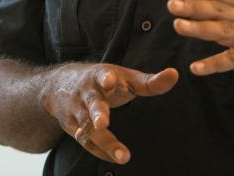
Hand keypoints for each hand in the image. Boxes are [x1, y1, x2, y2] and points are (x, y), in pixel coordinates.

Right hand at [39, 62, 177, 163]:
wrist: (58, 85)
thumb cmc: (101, 80)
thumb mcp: (123, 76)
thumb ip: (149, 81)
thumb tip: (175, 74)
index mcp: (100, 76)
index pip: (102, 76)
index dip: (106, 78)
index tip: (109, 80)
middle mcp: (86, 93)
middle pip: (92, 103)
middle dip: (97, 113)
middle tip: (102, 123)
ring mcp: (77, 111)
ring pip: (88, 129)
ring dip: (104, 143)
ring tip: (123, 156)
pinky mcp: (72, 127)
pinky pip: (86, 142)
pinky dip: (100, 151)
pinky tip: (115, 159)